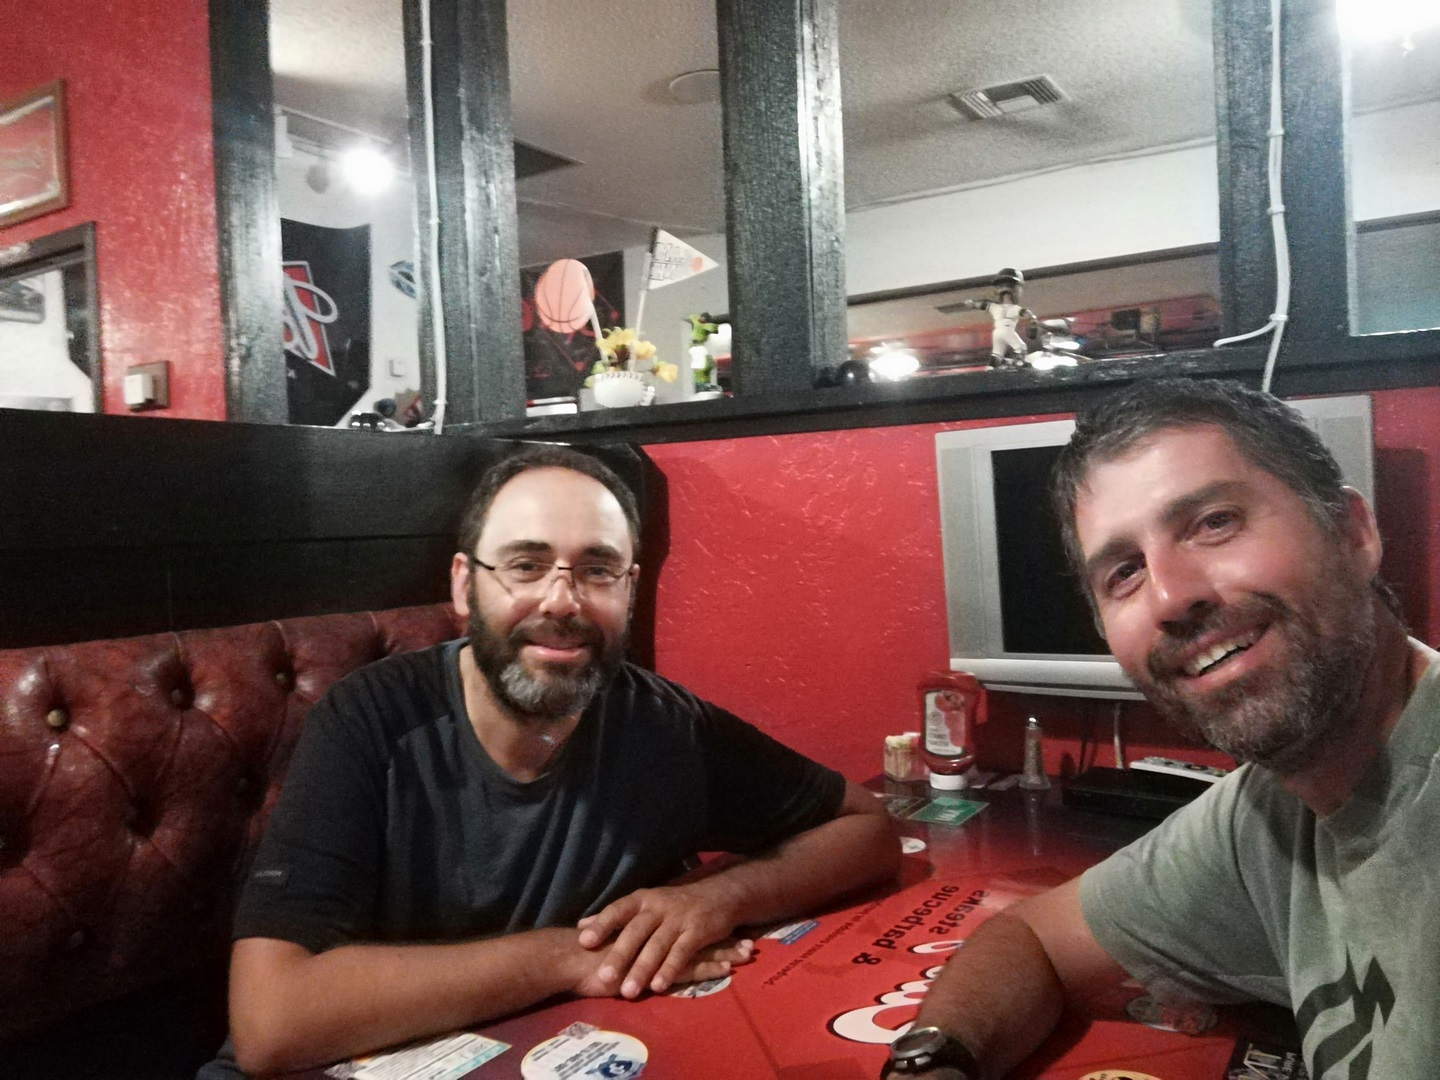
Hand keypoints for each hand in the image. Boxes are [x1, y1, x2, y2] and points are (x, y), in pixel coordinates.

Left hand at [574, 883, 740, 997]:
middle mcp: (658, 906)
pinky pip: (681, 952)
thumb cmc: (673, 905)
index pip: (618, 909)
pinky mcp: (697, 931)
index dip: (601, 924)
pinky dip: (670, 969)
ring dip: (643, 969)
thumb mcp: (644, 903)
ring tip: (628, 992)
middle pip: (636, 931)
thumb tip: (580, 926)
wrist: (719, 894)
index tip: (583, 941)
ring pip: (657, 945)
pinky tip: (658, 986)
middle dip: (620, 954)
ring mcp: (678, 919)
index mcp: (642, 899)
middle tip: (603, 978)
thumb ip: (615, 916)